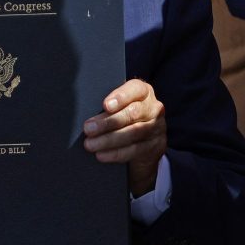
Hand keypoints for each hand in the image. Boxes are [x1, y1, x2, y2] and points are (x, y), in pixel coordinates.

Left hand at [83, 80, 167, 197]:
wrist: (146, 141)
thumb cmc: (125, 116)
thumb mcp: (120, 106)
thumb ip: (109, 105)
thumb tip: (87, 112)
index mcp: (144, 92)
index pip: (135, 89)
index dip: (121, 96)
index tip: (105, 105)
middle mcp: (153, 108)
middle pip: (133, 113)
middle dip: (108, 122)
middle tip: (88, 129)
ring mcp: (156, 128)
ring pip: (133, 133)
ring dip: (108, 140)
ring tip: (91, 144)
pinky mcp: (155, 146)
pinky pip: (134, 150)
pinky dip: (116, 153)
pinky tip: (102, 155)